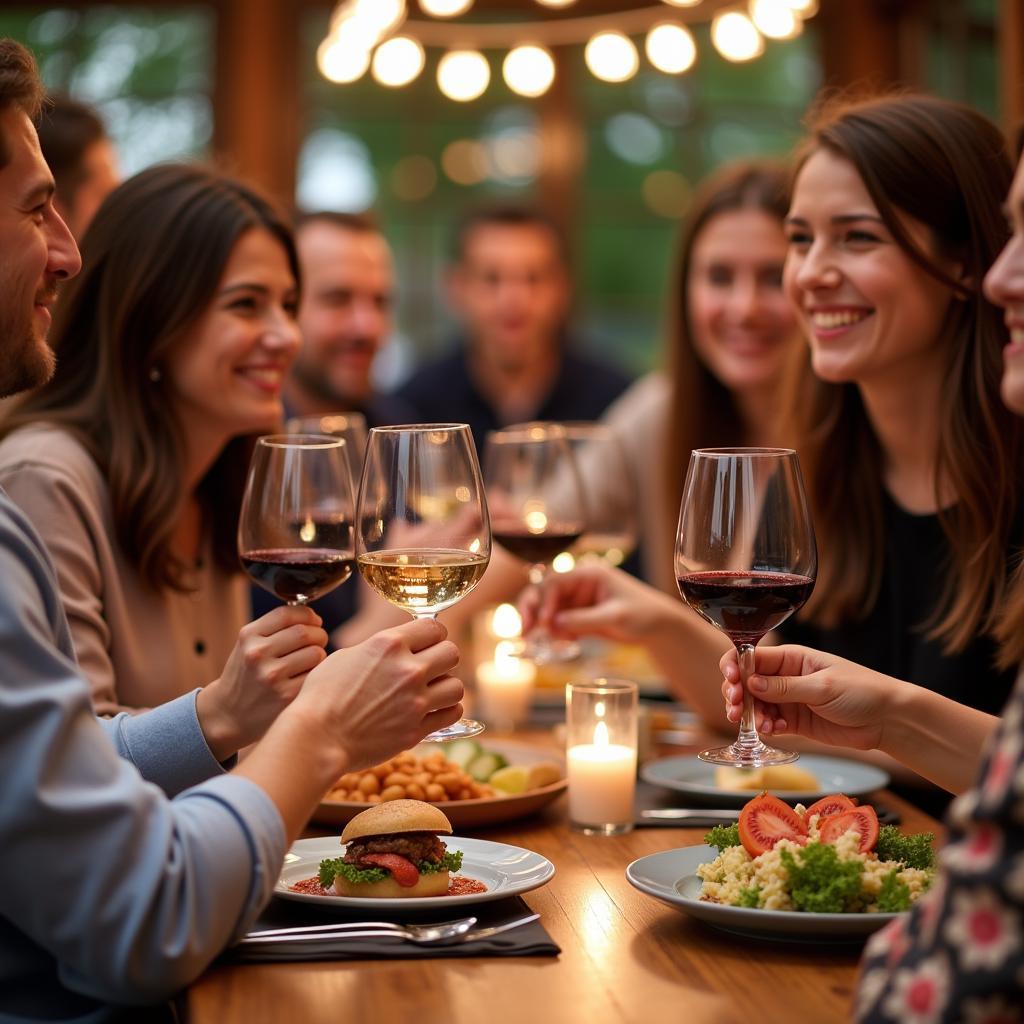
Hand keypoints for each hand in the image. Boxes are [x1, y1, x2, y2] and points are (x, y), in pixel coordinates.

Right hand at [197, 605, 327, 758]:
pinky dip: (317, 673)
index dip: (308, 615)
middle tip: (319, 641)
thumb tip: (312, 617)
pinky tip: (308, 676)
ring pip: (316, 653)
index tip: (314, 621)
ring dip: (320, 654)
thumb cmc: (246, 674)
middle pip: (305, 633)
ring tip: (312, 660)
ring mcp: (271, 675)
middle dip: (319, 634)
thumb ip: (274, 628)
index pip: (288, 614)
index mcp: (248, 635)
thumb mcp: (248, 645)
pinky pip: (315, 675)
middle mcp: (257, 653)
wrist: (229, 714)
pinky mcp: (285, 695)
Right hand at [293, 618, 462, 771]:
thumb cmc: (322, 696)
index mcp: (389, 644)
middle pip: (452, 653)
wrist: (316, 738)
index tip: (427, 643)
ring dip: (445, 687)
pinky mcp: (416, 730)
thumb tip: (397, 646)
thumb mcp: (347, 656)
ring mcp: (415, 702)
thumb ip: (379, 648)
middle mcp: (408, 670)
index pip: (435, 627)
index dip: (432, 635)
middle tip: (430, 667)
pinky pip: (452, 713)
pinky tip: (433, 710)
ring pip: (456, 685)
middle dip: (442, 658)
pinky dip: (446, 711)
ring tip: (431, 692)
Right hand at [519, 562, 674, 642]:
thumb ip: (584, 619)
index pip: (555, 582)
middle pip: (544, 592)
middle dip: (533, 610)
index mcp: (588, 574)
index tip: (544, 622)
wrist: (659, 627)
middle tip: (525, 631)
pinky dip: (554, 633)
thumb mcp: (615, 616)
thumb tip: (553, 624)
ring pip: (547, 609)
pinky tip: (563, 643)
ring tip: (541, 642)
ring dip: (541, 625)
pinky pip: (557, 623)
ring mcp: (577, 600)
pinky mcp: (579, 616)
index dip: (544, 601)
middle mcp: (579, 584)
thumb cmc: (643, 614)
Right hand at [719, 645, 896, 749]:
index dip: (735, 667)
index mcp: (792, 658)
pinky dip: (767, 728)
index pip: (752, 657)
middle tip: (736, 709)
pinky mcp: (795, 721)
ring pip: (756, 705)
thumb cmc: (862, 691)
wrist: (888, 720)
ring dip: (751, 715)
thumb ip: (785, 687)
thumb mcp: (822, 686)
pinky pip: (770, 723)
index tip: (731, 682)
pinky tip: (774, 732)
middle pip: (748, 682)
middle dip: (738, 695)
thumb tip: (750, 683)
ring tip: (761, 726)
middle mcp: (785, 677)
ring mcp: (789, 699)